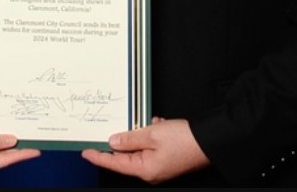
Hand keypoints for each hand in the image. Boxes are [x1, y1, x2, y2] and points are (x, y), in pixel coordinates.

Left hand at [80, 117, 209, 184]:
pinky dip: (152, 134)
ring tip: (148, 124)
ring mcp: (160, 167)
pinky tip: (157, 125)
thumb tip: (114, 142)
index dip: (98, 156)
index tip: (86, 152)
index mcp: (145, 169)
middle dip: (124, 140)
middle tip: (114, 128)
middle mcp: (151, 171)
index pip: (114, 163)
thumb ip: (129, 138)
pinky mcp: (167, 160)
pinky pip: (151, 146)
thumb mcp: (152, 134)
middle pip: (127, 156)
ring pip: (140, 148)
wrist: (209, 140)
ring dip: (140, 134)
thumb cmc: (185, 140)